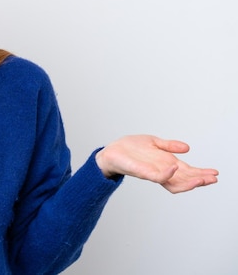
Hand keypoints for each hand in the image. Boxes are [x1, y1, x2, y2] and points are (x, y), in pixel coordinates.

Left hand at [95, 135, 218, 193]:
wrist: (111, 152)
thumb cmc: (131, 148)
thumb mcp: (154, 142)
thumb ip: (170, 146)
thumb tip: (187, 148)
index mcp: (166, 164)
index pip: (187, 172)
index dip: (201, 173)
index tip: (214, 173)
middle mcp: (162, 171)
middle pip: (185, 180)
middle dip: (200, 180)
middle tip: (214, 178)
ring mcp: (153, 173)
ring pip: (174, 183)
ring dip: (189, 182)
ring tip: (201, 179)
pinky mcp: (142, 173)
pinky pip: (157, 176)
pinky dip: (167, 174)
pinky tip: (175, 167)